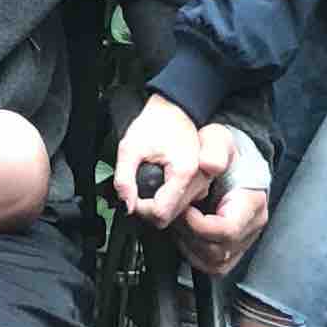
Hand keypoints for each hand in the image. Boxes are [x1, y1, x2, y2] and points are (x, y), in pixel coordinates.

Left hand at [110, 91, 205, 228]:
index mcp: (184, 172)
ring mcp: (203, 184)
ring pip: (176, 213)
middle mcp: (199, 181)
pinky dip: (168, 199)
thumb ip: (124, 179)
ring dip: (158, 205)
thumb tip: (127, 206)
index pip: (161, 213)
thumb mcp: (129, 148)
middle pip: (169, 217)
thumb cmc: (155, 123)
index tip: (133, 195)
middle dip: (148, 208)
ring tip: (147, 183)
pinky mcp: (201, 184)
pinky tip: (159, 184)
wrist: (175, 109)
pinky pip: (182, 203)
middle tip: (136, 188)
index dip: (141, 209)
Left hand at [173, 122, 269, 279]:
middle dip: (189, 235)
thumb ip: (214, 149)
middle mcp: (252, 225)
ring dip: (189, 246)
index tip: (184, 210)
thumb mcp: (218, 140)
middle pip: (218, 250)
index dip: (199, 225)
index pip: (227, 229)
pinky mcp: (234, 248)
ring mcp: (244, 239)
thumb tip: (210, 164)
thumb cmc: (227, 153)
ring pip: (214, 262)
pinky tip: (186, 234)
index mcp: (252, 202)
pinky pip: (213, 265)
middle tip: (176, 216)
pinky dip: (194, 254)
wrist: (235, 161)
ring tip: (179, 223)